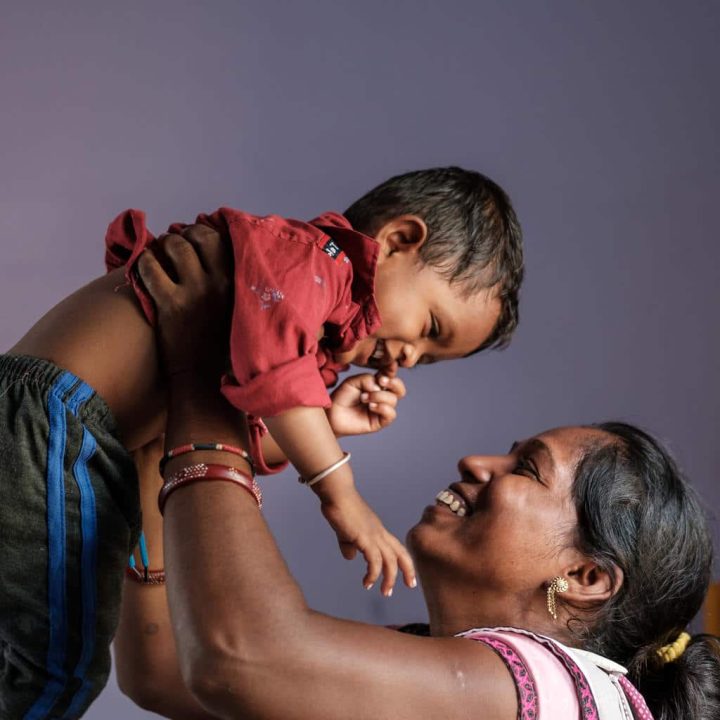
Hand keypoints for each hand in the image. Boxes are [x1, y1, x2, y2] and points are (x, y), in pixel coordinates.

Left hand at [137, 225, 231, 376]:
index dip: (202, 232)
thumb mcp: (238, 309)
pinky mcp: (170, 304)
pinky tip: (144, 270)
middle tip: (174, 244)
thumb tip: (214, 253)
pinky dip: (144, 263)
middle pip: (198, 236)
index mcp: (237, 282)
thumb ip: (230, 282)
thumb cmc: (221, 343)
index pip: (220, 239)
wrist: (203, 376)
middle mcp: (218, 282)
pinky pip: (150, 268)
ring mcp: (194, 292)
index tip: (194, 239)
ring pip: (174, 246)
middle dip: (183, 234)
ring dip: (163, 245)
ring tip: (158, 254)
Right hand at [318, 483, 415, 595]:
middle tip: (410, 586)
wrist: (337, 494)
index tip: (408, 578)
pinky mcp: (364, 538)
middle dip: (408, 571)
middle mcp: (380, 533)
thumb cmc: (340, 509)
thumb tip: (351, 557)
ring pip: (390, 560)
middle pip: (401, 554)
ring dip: (389, 579)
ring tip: (384, 592)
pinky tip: (367, 582)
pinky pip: (374, 560)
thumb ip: (349, 544)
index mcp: (378, 531)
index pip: (397, 549)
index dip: (405, 563)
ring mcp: (373, 535)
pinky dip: (373, 574)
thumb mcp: (346, 531)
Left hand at [326, 372, 405, 436]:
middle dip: (394, 383)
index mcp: (377, 384)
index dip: (392, 370)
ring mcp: (382, 409)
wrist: (332, 414)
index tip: (390, 365)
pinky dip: (382, 407)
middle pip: (400, 389)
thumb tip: (379, 386)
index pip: (390, 376)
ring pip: (394, 400)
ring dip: (379, 396)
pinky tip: (370, 406)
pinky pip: (391, 414)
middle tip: (381, 380)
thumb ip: (367, 379)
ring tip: (364, 398)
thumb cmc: (342, 397)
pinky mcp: (380, 422)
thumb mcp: (353, 382)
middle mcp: (382, 396)